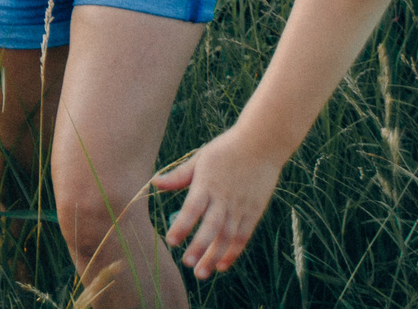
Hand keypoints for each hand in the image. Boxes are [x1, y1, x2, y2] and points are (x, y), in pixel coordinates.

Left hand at [151, 128, 282, 277]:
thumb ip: (179, 176)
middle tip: (187, 263)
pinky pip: (243, 236)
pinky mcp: (254, 212)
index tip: (171, 241)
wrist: (262, 143)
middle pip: (211, 227)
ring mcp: (240, 206)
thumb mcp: (200, 158)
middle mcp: (224, 197)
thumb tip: (155, 183)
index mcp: (207, 183)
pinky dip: (233, 252)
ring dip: (214, 257)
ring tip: (201, 273)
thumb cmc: (226, 149)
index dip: (182, 226)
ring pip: (227, 237)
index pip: (192, 208)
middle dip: (199, 247)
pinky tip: (222, 265)